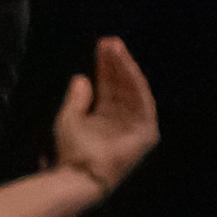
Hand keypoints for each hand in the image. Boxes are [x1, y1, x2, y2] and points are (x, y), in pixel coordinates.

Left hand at [53, 37, 158, 194]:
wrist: (80, 175)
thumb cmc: (72, 150)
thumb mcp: (70, 117)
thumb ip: (77, 98)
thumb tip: (81, 77)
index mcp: (105, 118)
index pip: (108, 87)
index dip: (106, 67)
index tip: (101, 46)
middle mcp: (122, 120)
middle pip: (121, 86)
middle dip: (116, 63)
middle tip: (109, 41)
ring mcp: (135, 126)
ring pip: (133, 90)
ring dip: (126, 68)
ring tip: (116, 49)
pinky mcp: (146, 133)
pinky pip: (143, 101)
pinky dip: (135, 83)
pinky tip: (127, 66)